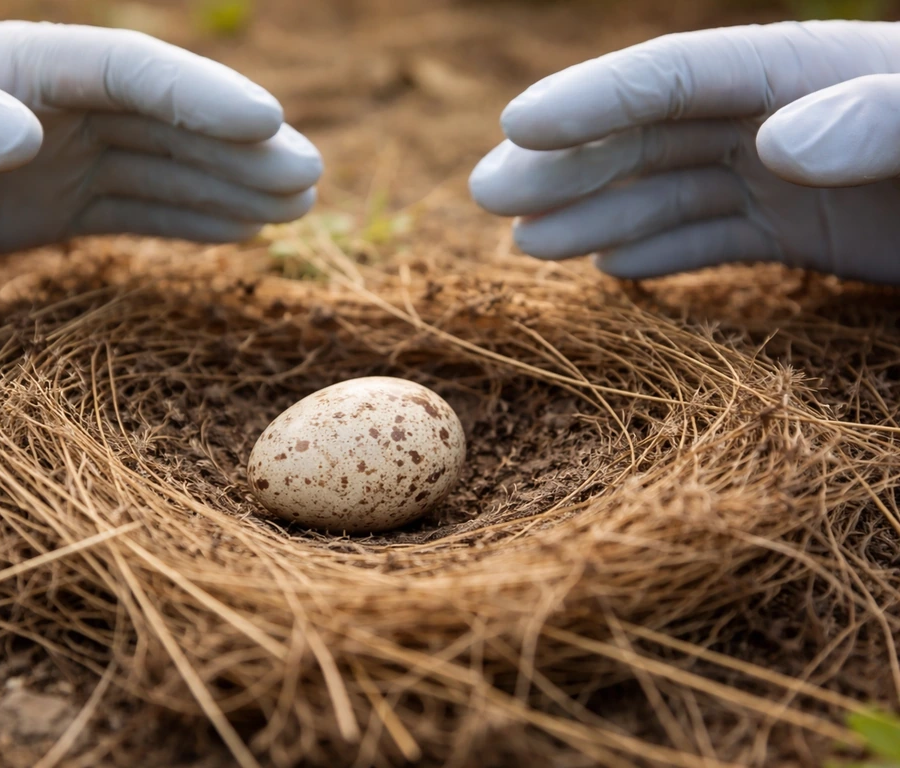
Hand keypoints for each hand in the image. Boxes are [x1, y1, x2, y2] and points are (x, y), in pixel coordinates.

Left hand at [0, 21, 321, 266]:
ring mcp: (57, 159)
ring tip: (298, 204)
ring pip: (164, 168)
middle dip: (240, 148)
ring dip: (232, 184)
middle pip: (167, 122)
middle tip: (310, 177)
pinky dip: (189, 219)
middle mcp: (53, 108)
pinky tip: (239, 229)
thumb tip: (29, 136)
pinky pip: (136, 210)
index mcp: (17, 68)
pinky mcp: (50, 207)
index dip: (200, 94)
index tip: (269, 122)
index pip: (128, 70)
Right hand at [470, 21, 899, 283]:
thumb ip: (882, 119)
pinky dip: (658, 252)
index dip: (594, 98)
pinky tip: (610, 267)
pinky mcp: (808, 233)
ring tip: (525, 244)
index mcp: (813, 76)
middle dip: (568, 163)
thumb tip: (775, 141)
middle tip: (486, 195)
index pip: (681, 74)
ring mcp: (792, 178)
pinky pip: (713, 236)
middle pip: (653, 134)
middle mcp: (787, 120)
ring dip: (595, 212)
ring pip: (668, 188)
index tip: (514, 125)